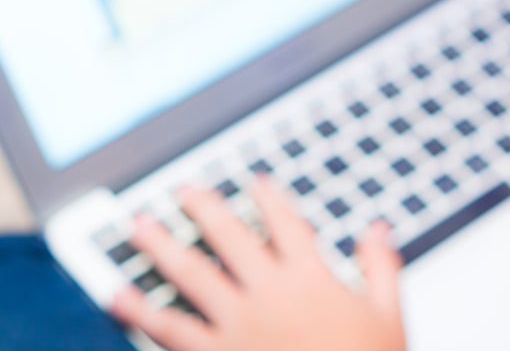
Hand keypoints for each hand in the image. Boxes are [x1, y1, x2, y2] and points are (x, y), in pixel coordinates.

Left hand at [111, 179, 404, 350]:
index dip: (270, 199)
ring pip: (190, 275)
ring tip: (139, 226)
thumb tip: (377, 228)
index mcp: (311, 279)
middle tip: (183, 189)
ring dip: (161, 246)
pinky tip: (119, 297)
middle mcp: (268, 293)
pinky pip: (169, 329)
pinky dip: (140, 312)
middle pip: (229, 237)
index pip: (286, 225)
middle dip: (204, 208)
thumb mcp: (388, 314)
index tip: (255, 181)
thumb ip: (380, 266)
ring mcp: (236, 325)